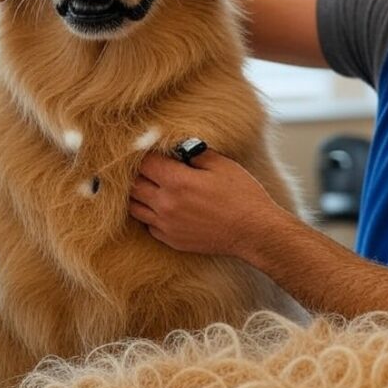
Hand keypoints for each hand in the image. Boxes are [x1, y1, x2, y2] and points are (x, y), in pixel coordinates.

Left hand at [130, 148, 280, 257]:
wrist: (253, 232)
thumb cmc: (242, 196)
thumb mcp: (222, 165)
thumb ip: (196, 153)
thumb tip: (179, 147)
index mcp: (177, 182)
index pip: (145, 163)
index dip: (148, 154)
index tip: (155, 151)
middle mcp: (166, 204)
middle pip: (134, 185)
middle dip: (140, 173)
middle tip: (153, 168)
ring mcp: (166, 225)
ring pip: (135, 207)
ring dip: (139, 195)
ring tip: (153, 187)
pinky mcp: (171, 240)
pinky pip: (148, 225)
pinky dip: (150, 215)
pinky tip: (164, 208)